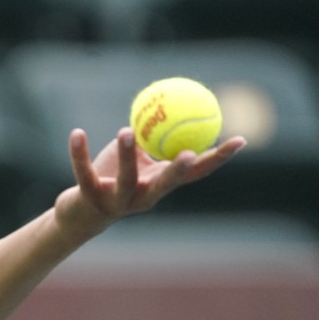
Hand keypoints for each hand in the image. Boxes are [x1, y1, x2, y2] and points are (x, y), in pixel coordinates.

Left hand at [54, 127, 245, 235]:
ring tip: (126, 130)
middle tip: (190, 151)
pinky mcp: (89, 200)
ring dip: (126, 155)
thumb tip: (170, 105)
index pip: (194, 174)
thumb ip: (150, 138)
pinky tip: (77, 133)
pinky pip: (84, 173)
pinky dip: (79, 153)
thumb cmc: (110, 179)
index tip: (241, 140)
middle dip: (179, 170)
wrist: (79, 214)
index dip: (218, 159)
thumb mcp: (134, 157)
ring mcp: (117, 202)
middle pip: (167, 185)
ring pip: (124, 180)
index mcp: (159, 184)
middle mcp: (143, 197)